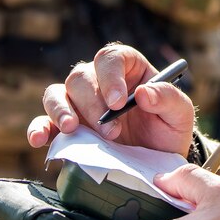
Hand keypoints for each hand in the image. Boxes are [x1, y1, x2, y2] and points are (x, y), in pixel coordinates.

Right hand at [28, 44, 195, 156]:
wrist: (157, 161)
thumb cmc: (168, 129)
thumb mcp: (180, 114)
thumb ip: (168, 98)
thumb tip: (143, 93)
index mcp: (127, 67)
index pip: (110, 58)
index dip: (110, 76)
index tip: (117, 102)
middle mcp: (98, 81)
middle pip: (80, 77)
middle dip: (92, 104)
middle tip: (111, 133)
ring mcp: (79, 104)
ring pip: (56, 93)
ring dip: (61, 110)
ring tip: (72, 129)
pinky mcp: (66, 128)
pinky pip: (44, 121)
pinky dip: (39, 128)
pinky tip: (39, 140)